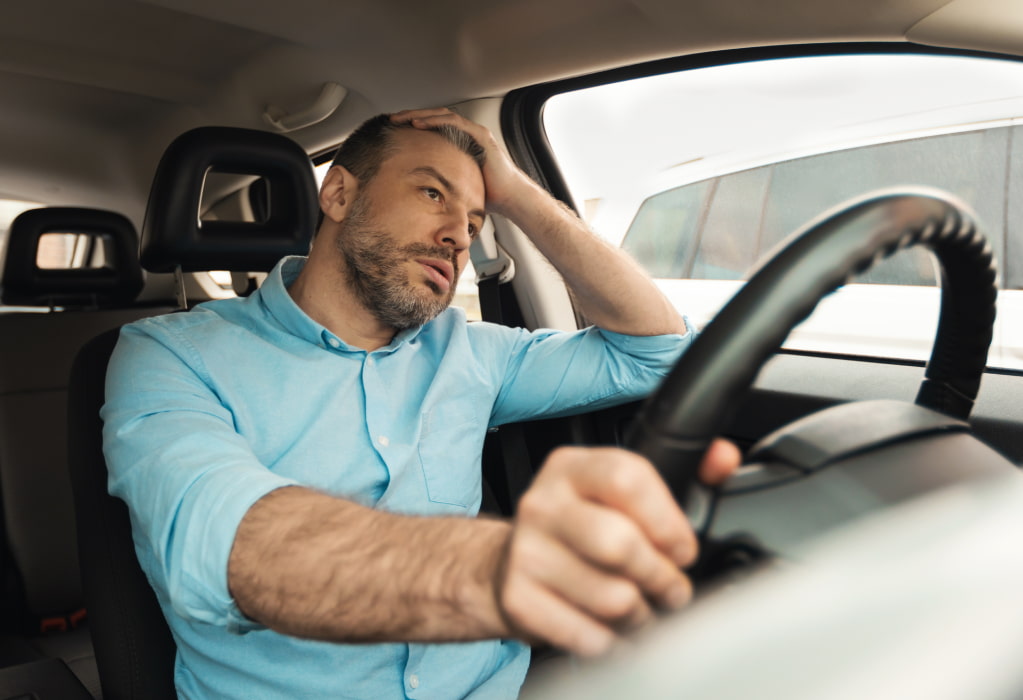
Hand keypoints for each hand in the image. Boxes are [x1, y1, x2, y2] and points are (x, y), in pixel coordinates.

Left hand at [390, 107, 532, 215]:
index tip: (396, 130)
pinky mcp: (480, 135)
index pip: (435, 127)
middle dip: (413, 116)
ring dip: (420, 115)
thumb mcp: (457, 186)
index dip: (415, 125)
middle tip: (392, 119)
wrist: (510, 198)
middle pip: (436, 117)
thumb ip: (443, 182)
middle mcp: (468, 133)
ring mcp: (475, 132)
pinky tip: (419, 123)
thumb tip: (422, 195)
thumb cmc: (488, 195)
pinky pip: (454, 122)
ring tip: (401, 118)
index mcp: (462, 143)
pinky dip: (435, 121)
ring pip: (443, 115)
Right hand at [496, 440, 739, 656]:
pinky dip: (611, 641)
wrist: (509, 563)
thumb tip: (724, 459)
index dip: (668, 521)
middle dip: (662, 577)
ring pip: (612, 597)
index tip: (681, 548)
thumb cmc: (578, 526)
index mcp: (571, 468)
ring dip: (642, 615)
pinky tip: (611, 628)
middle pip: (620, 543)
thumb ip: (682, 472)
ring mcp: (526, 552)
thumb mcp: (617, 490)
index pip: (627, 479)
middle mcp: (543, 504)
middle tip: (671, 588)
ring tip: (641, 609)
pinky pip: (588, 634)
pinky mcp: (519, 599)